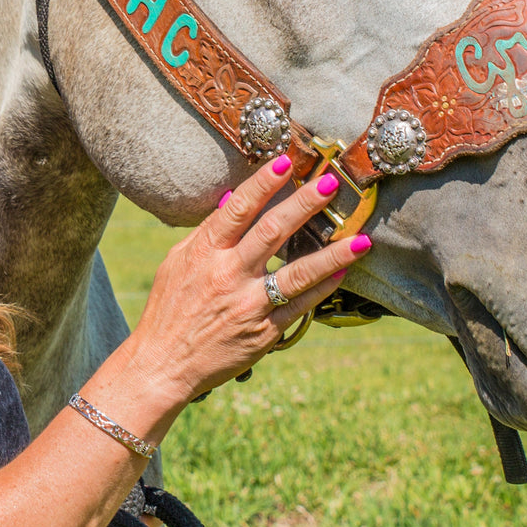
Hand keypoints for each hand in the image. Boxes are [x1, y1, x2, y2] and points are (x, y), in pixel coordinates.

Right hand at [129, 155, 372, 403]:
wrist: (163, 364)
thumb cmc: (169, 309)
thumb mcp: (177, 263)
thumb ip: (207, 233)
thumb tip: (233, 199)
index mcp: (203, 253)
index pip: (237, 209)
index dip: (262, 183)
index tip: (286, 161)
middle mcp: (227, 275)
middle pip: (272, 232)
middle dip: (304, 204)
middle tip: (331, 183)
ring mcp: (248, 305)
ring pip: (297, 273)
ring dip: (333, 253)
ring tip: (362, 239)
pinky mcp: (264, 332)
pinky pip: (300, 306)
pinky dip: (323, 287)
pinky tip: (343, 271)